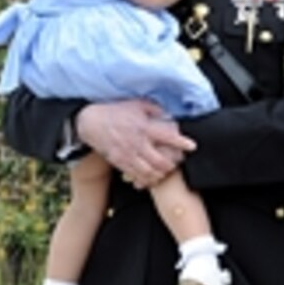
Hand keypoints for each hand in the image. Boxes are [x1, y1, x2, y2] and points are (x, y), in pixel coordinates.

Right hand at [76, 100, 194, 187]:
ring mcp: (128, 155)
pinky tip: (153, 177)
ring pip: (149, 172)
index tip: (192, 146)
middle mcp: (137, 143)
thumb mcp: (137, 104)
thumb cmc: (116, 111)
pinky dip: (147, 179)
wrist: (91, 122)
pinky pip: (136, 176)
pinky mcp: (120, 162)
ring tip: (166, 171)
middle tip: (178, 162)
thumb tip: (169, 114)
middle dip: (172, 165)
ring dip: (161, 174)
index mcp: (144, 128)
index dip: (182, 143)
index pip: (167, 137)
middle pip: (160, 161)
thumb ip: (155, 109)